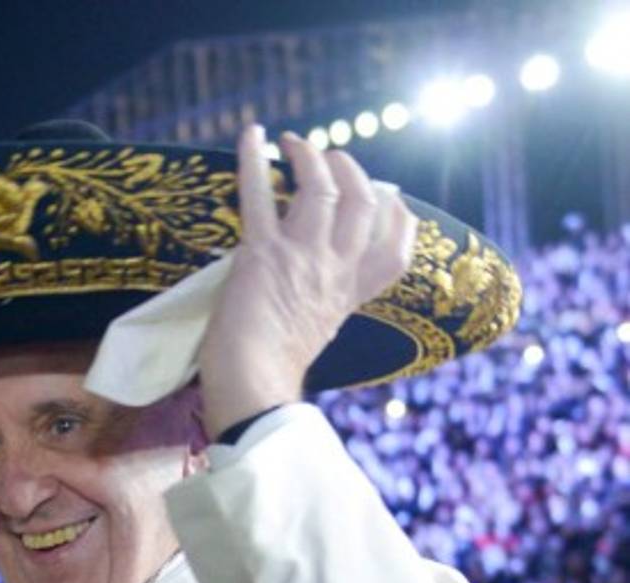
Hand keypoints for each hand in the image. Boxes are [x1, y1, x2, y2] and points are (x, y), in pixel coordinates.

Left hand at [197, 125, 417, 438]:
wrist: (252, 382)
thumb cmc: (274, 366)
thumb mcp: (318, 332)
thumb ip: (324, 302)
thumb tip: (313, 287)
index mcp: (350, 293)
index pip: (396, 248)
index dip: (395, 215)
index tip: (385, 196)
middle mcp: (334, 269)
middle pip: (364, 203)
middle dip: (351, 170)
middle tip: (329, 159)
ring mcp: (301, 256)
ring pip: (321, 189)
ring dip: (309, 157)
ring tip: (294, 143)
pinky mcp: (262, 251)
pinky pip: (261, 194)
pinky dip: (254, 160)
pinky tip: (252, 135)